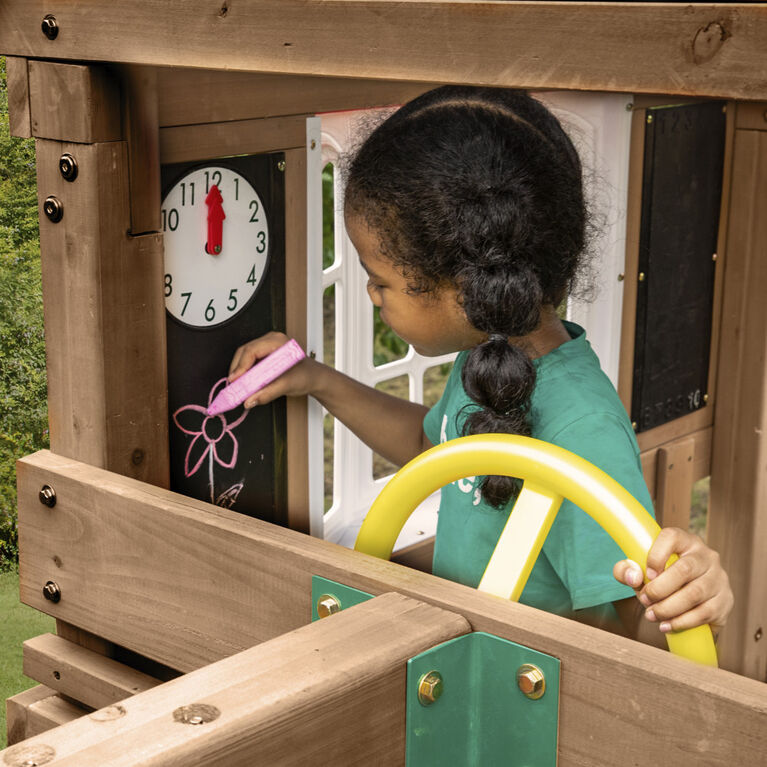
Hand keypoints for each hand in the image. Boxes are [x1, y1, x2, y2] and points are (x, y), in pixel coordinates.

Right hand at [228, 332, 318, 407]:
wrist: (314, 377)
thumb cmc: (306, 376)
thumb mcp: (287, 385)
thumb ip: (267, 393)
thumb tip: (250, 400)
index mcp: (277, 341)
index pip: (252, 351)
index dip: (241, 366)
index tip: (235, 380)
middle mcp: (270, 340)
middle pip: (245, 352)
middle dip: (237, 369)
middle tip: (233, 385)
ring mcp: (266, 346)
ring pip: (244, 356)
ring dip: (239, 371)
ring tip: (237, 385)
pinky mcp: (264, 354)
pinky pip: (249, 360)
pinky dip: (245, 371)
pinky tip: (244, 381)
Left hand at [613, 527, 732, 634]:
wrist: (684, 598)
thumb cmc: (659, 578)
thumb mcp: (639, 570)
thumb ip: (626, 569)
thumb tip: (633, 577)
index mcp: (684, 541)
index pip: (672, 537)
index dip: (656, 555)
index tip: (646, 574)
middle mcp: (705, 556)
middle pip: (684, 570)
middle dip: (659, 589)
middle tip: (645, 601)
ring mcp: (718, 578)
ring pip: (694, 593)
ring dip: (669, 608)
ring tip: (652, 616)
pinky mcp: (725, 600)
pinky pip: (705, 613)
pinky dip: (683, 622)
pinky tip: (667, 625)